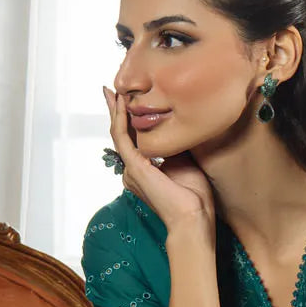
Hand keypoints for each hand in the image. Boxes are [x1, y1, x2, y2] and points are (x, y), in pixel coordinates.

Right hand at [104, 86, 215, 232]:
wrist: (193, 217)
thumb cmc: (193, 196)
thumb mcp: (184, 162)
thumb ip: (174, 145)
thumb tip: (176, 123)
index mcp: (144, 171)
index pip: (133, 140)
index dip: (129, 119)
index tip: (129, 100)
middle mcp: (132, 171)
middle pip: (122, 135)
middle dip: (117, 111)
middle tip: (112, 89)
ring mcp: (131, 170)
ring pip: (119, 134)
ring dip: (116, 111)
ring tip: (112, 91)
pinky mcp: (135, 168)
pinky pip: (122, 138)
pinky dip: (121, 118)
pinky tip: (122, 102)